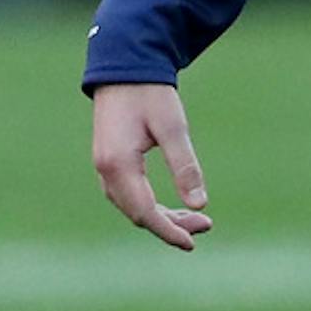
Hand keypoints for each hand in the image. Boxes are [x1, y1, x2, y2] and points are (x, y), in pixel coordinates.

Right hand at [92, 83, 212, 251]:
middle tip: (205, 226)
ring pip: (133, 205)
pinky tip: (172, 205)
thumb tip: (200, 204)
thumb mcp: (173, 127)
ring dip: (162, 215)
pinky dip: (151, 203)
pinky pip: (130, 194)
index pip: (144, 212)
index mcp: (118, 166)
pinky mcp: (111, 162)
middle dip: (171, 224)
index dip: (168, 230)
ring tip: (196, 219)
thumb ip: (185, 165)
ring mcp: (105, 168)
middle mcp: (106, 172)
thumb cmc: (150, 93)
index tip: (192, 242)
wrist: (125, 67)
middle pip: (138, 213)